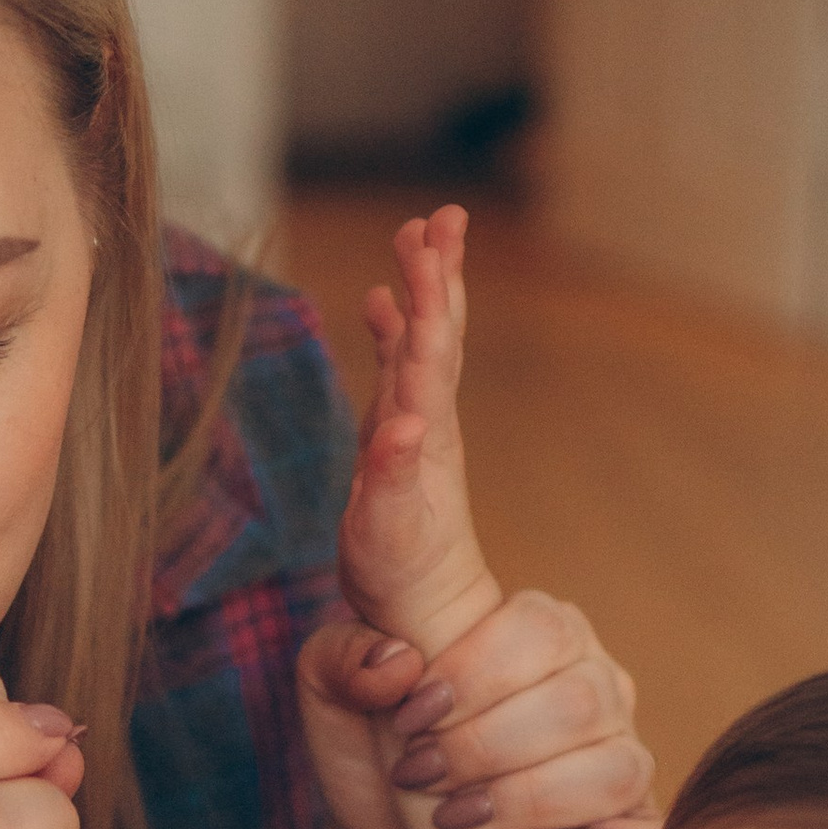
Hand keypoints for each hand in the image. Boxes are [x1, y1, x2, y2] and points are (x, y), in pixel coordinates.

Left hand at [299, 592, 659, 828]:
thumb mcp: (334, 702)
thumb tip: (398, 662)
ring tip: (456, 820)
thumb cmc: (373, 765)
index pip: (538, 627)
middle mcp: (591, 681)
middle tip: (419, 775)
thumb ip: (343, 656)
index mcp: (532, 631)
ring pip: (614, 768)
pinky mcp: (633, 827)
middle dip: (484, 747)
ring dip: (526, 802)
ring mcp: (620, 753)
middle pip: (578, 700)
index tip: (410, 716)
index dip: (472, 674)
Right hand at [335, 204, 504, 658]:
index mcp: (426, 434)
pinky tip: (383, 304)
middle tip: (443, 216)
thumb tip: (405, 422)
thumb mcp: (388, 534)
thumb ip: (392, 478)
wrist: (426, 611)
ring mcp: (418, 428)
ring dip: (423, 290)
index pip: (431, 350)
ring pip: (425, 343)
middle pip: (440, 332)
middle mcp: (429, 421)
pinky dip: (396, 331)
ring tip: (418, 235)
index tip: (431, 241)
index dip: (431, 294)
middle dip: (440, 273)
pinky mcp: (402, 440)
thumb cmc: (400, 580)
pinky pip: (401, 369)